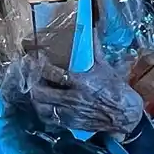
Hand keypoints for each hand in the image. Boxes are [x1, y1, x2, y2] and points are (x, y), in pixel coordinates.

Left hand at [28, 59, 145, 134]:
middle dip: (32, 83)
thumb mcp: (105, 66)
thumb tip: (92, 29)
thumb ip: (94, 49)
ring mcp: (70, 113)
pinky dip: (43, 112)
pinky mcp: (71, 123)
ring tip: (34, 89)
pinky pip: (50, 119)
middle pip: (41, 93)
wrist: (125, 114)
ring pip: (42, 108)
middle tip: (29, 75)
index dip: (39, 66)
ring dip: (35, 98)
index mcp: (81, 82)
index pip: (53, 74)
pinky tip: (43, 104)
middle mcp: (73, 99)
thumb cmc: (115, 88)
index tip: (34, 59)